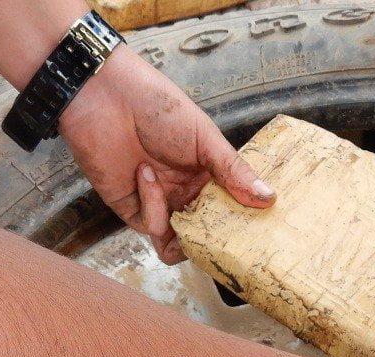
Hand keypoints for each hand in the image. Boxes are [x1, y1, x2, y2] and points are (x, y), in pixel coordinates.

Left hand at [58, 47, 274, 263]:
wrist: (105, 96)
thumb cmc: (155, 105)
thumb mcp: (204, 136)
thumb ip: (233, 171)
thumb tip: (269, 198)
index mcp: (205, 176)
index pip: (228, 212)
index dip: (239, 225)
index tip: (257, 232)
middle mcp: (183, 193)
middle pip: (203, 234)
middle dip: (213, 239)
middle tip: (226, 237)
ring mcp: (157, 203)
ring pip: (176, 243)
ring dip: (183, 233)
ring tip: (184, 206)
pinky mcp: (130, 208)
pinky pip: (150, 227)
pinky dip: (153, 207)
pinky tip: (145, 174)